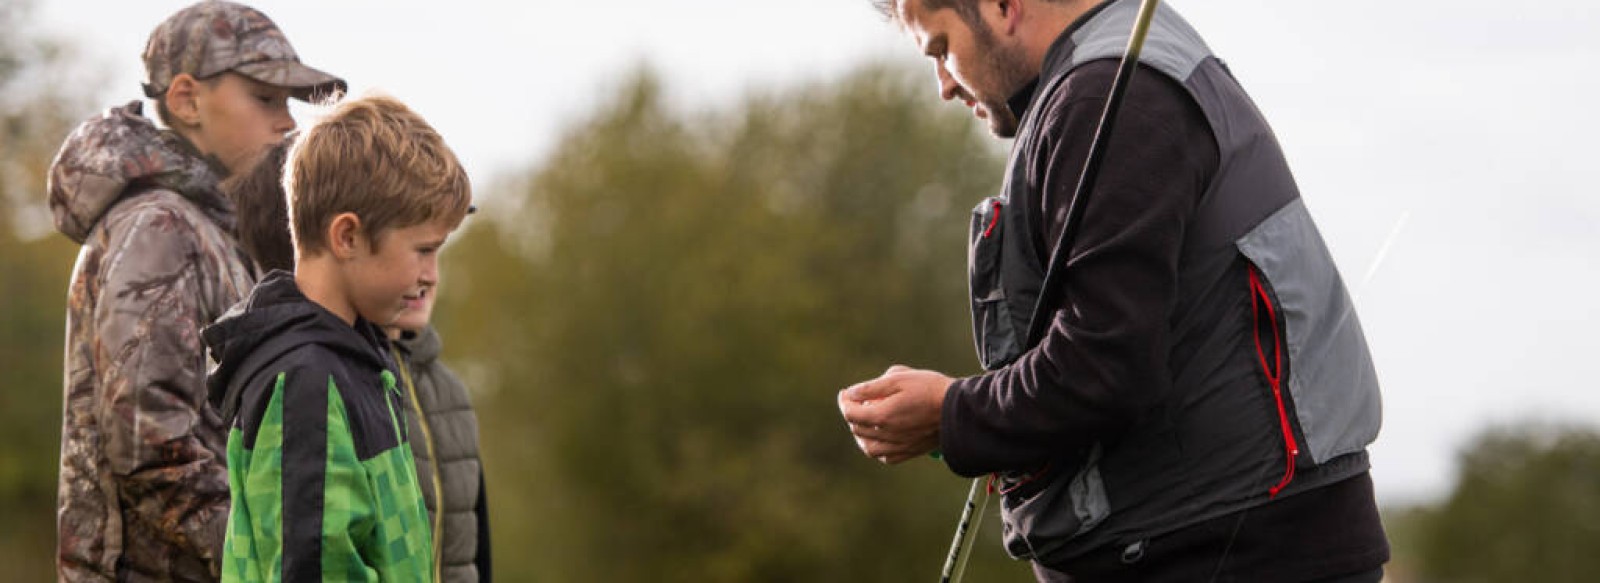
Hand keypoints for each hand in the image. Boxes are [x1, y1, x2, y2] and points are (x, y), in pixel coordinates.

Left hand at [837, 365, 952, 463]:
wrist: (958, 409)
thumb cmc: (930, 388)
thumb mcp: (899, 377)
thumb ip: (871, 386)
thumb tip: (851, 393)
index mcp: (882, 415)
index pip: (850, 412)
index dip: (844, 401)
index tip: (846, 393)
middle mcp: (887, 434)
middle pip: (857, 428)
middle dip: (852, 414)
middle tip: (858, 401)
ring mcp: (899, 445)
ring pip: (868, 448)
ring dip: (861, 435)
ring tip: (865, 422)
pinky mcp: (910, 452)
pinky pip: (886, 457)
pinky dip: (878, 449)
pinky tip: (881, 438)